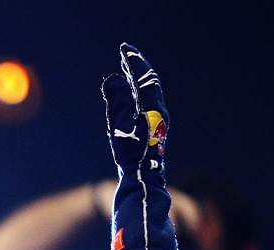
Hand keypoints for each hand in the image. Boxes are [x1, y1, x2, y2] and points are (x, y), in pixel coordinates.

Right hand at [103, 43, 167, 172]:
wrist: (144, 177)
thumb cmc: (133, 154)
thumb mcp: (121, 126)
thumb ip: (118, 101)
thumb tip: (114, 78)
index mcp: (154, 107)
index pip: (144, 77)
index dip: (134, 62)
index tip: (125, 49)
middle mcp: (159, 111)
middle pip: (149, 82)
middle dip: (137, 67)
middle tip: (126, 55)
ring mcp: (157, 120)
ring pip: (149, 92)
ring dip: (137, 79)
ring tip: (127, 70)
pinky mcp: (153, 129)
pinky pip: (146, 102)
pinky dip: (137, 92)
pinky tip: (130, 96)